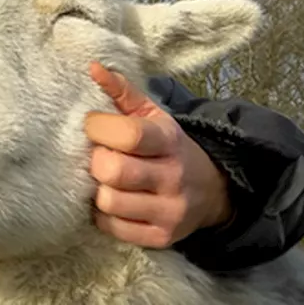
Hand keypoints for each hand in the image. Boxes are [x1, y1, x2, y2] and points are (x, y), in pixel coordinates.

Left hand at [83, 62, 231, 247]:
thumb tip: (93, 67)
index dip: (99, 128)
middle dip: (97, 162)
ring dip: (98, 190)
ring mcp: (169, 211)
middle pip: (113, 171)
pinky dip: (104, 215)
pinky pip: (113, 228)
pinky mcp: (161, 237)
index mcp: (169, 140)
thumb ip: (122, 92)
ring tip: (106, 181)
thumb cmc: (167, 147)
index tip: (93, 126)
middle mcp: (173, 177)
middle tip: (100, 156)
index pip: (128, 135)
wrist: (211, 190)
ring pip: (109, 202)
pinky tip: (114, 201)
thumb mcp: (153, 116)